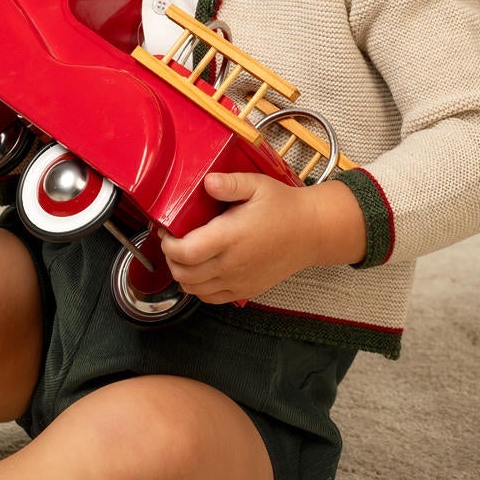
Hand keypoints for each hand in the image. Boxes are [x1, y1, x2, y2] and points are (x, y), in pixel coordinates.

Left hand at [159, 170, 366, 304]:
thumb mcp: (258, 185)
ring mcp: (239, 281)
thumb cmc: (284, 207)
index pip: (185, 252)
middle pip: (184, 274)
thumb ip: (230, 183)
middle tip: (172, 240)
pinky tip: (201, 271)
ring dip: (182, 274)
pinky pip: (211, 298)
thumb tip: (207, 181)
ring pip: (194, 290)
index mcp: (232, 237)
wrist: (312, 232)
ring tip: (185, 255)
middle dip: (170, 258)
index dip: (168, 244)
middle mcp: (232, 264)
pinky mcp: (246, 291)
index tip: (167, 230)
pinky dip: (198, 288)